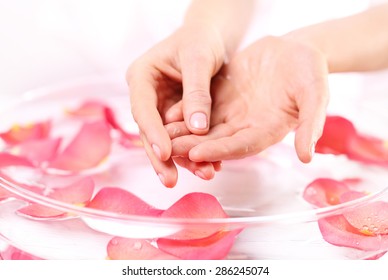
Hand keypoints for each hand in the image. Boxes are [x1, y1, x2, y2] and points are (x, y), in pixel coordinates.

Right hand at [126, 23, 225, 186]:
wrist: (209, 37)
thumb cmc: (200, 39)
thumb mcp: (198, 59)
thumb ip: (196, 92)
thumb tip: (197, 129)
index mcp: (141, 77)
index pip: (143, 109)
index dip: (153, 133)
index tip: (165, 154)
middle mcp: (147, 96)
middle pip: (150, 130)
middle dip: (162, 157)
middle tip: (170, 181)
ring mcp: (161, 107)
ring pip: (168, 138)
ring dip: (183, 158)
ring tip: (202, 175)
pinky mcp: (176, 115)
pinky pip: (183, 136)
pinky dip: (195, 150)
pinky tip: (208, 165)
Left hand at [169, 35, 328, 163]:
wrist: (296, 49)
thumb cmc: (310, 71)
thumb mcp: (315, 93)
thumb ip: (310, 123)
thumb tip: (307, 157)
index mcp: (268, 130)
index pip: (240, 146)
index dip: (219, 150)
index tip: (197, 153)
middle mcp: (247, 127)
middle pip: (217, 142)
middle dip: (193, 147)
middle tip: (169, 150)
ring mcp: (233, 113)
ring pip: (204, 128)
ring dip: (183, 133)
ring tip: (160, 135)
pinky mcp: (223, 98)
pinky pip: (200, 109)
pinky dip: (184, 113)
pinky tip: (165, 114)